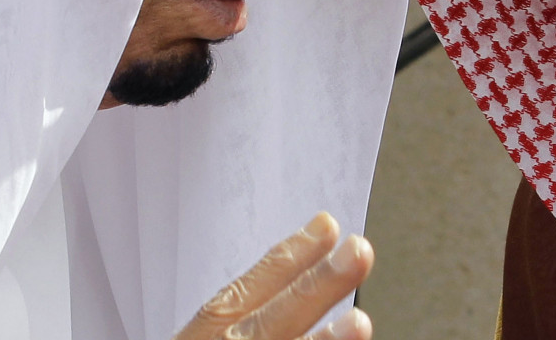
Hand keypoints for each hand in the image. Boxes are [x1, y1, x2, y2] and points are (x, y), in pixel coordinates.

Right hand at [175, 212, 375, 339]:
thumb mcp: (196, 333)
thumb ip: (231, 318)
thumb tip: (281, 292)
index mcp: (202, 333)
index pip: (249, 288)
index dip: (292, 256)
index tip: (328, 225)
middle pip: (273, 317)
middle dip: (317, 284)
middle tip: (357, 252)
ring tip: (359, 322)